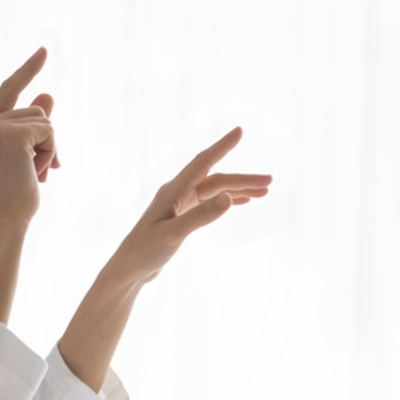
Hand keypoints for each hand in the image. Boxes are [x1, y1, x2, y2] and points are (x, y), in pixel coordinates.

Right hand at [0, 46, 61, 225]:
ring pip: (45, 120)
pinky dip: (51, 152)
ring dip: (48, 148)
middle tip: (32, 172)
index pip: (8, 88)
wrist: (4, 220)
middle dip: (44, 140)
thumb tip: (48, 94)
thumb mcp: (25, 154)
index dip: (28, 70)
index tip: (44, 50)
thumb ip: (34, 123)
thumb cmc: (13, 192)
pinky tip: (37, 173)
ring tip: (32, 174)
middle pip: (35, 109)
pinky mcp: (12, 133)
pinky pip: (49, 130)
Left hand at [107, 126, 270, 284]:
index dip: (221, 146)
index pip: (202, 162)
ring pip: (215, 190)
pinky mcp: (181, 217)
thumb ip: (201, 216)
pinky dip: (227, 200)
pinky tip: (243, 200)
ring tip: (264, 191)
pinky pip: (209, 202)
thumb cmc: (145, 251)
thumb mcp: (174, 234)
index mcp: (172, 191)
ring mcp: (179, 204)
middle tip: (270, 182)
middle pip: (216, 179)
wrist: (129, 269)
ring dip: (238, 189)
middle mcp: (176, 193)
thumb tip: (229, 198)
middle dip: (243, 179)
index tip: (239, 131)